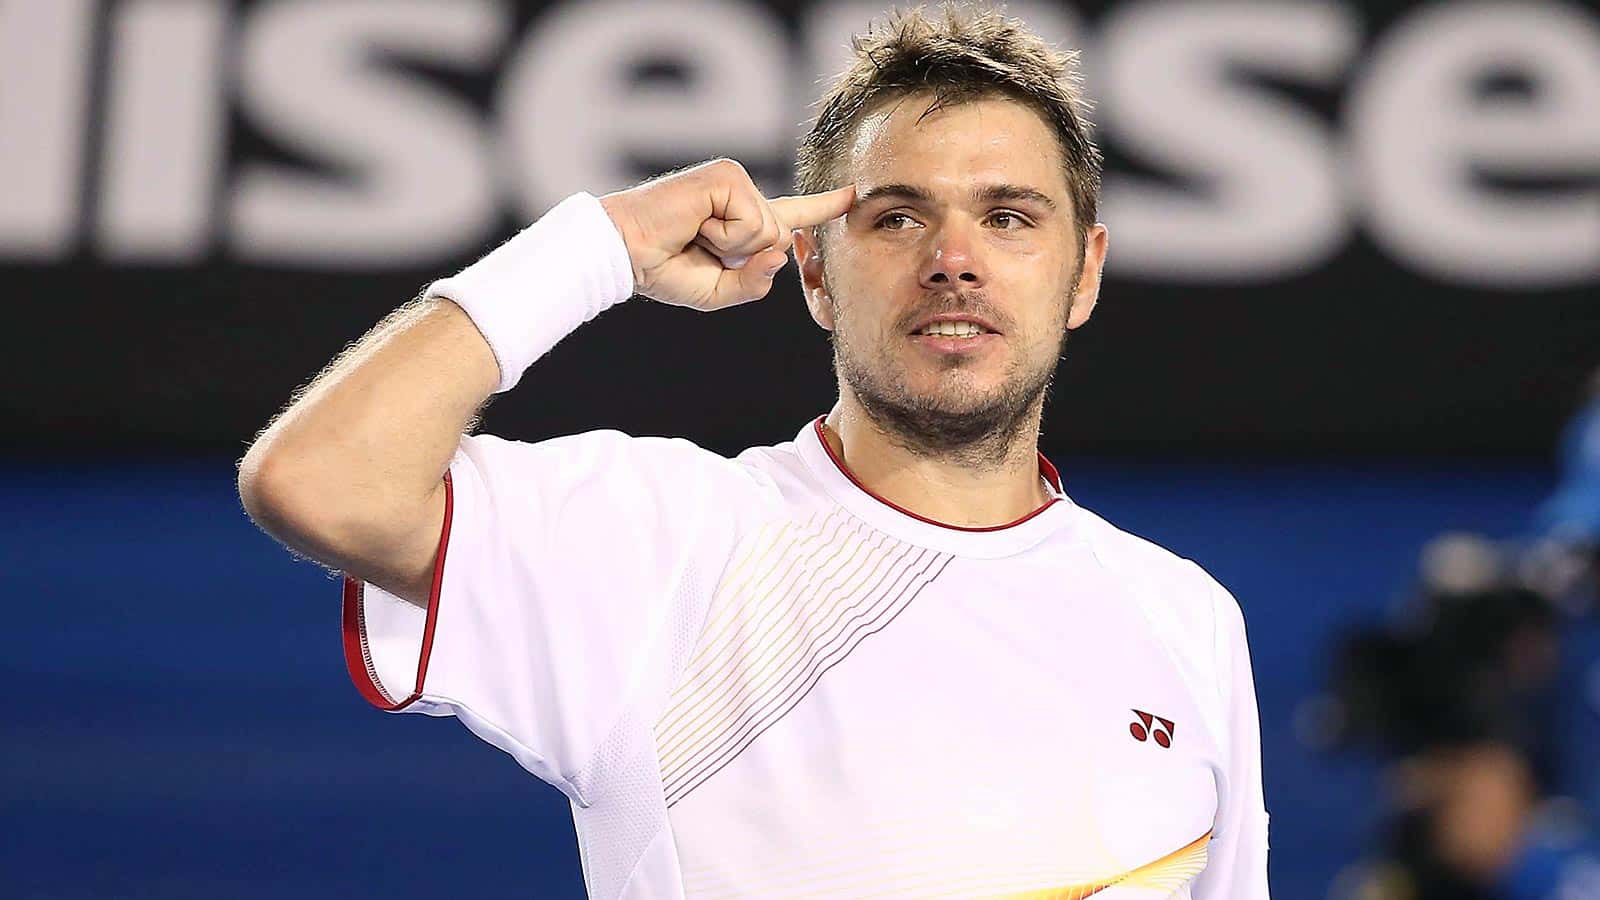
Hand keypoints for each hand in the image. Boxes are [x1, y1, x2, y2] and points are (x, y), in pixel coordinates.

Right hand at [598, 158, 854, 311]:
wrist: (624, 252)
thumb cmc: (661, 269)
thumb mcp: (717, 291)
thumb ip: (754, 283)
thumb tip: (781, 252)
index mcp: (741, 220)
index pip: (791, 215)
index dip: (823, 206)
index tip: (853, 194)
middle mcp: (742, 195)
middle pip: (781, 239)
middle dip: (743, 259)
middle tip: (699, 247)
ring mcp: (735, 180)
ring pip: (769, 232)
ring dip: (730, 248)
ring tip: (695, 234)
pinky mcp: (727, 175)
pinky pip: (752, 223)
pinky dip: (724, 236)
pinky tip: (696, 224)